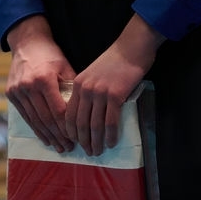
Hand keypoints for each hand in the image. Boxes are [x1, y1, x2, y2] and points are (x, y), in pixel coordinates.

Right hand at [6, 15, 75, 153]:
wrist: (27, 43)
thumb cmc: (51, 55)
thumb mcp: (65, 67)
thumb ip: (71, 88)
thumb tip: (83, 111)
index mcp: (44, 79)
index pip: (57, 110)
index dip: (67, 126)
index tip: (77, 136)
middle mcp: (28, 86)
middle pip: (45, 118)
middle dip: (58, 135)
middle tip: (69, 147)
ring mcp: (17, 91)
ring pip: (34, 120)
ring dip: (47, 136)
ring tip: (58, 147)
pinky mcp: (11, 94)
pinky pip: (25, 116)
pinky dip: (35, 129)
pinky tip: (45, 138)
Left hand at [63, 14, 164, 154]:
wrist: (132, 47)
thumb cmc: (115, 60)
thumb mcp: (93, 73)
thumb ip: (88, 90)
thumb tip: (89, 113)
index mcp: (78, 85)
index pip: (69, 114)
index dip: (71, 132)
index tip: (75, 142)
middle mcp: (86, 90)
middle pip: (80, 123)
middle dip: (82, 141)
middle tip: (87, 152)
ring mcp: (100, 93)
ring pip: (94, 125)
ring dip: (96, 142)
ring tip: (98, 152)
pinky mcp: (115, 95)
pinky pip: (110, 122)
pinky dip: (110, 135)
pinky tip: (112, 143)